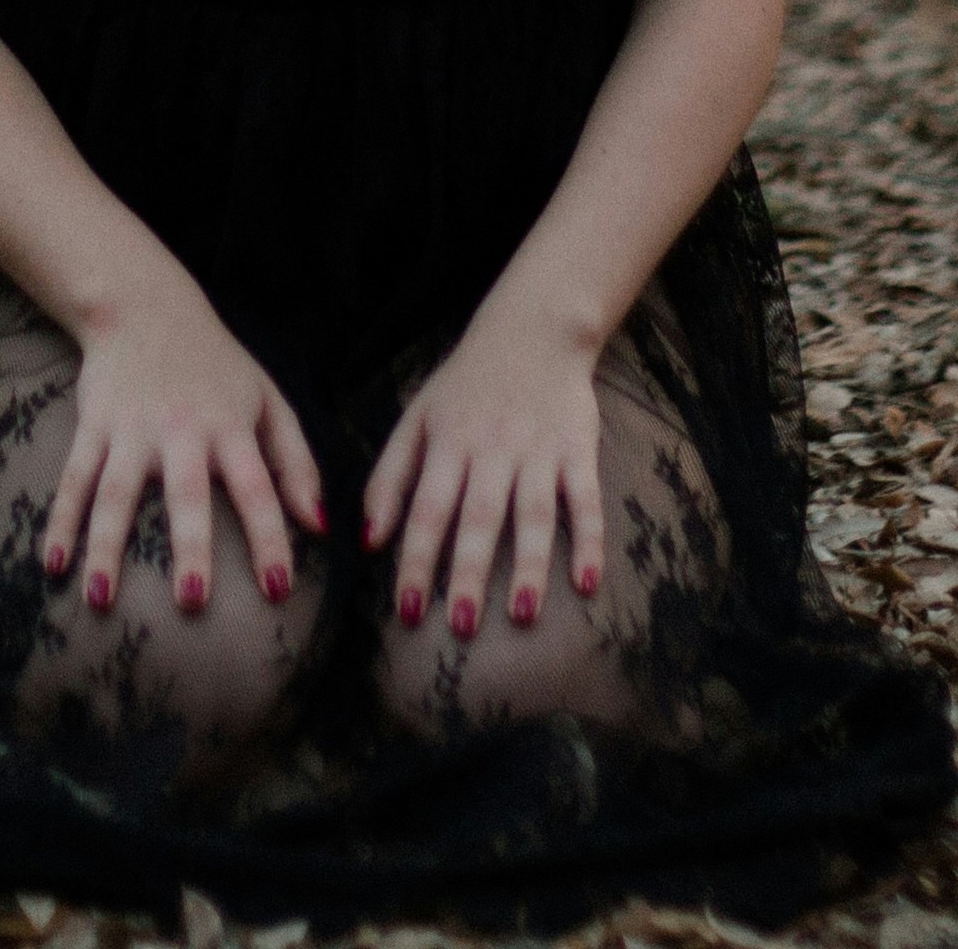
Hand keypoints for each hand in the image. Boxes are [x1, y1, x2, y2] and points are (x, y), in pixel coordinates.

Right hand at [51, 288, 324, 624]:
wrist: (146, 307)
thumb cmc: (217, 367)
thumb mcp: (268, 400)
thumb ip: (297, 462)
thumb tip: (321, 527)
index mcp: (231, 426)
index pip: (259, 488)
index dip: (270, 538)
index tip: (279, 589)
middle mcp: (182, 429)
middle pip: (187, 495)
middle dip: (190, 547)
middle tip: (192, 601)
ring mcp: (133, 428)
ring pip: (117, 494)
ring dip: (106, 547)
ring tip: (99, 600)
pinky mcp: (94, 425)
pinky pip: (75, 479)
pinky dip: (60, 522)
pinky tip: (53, 565)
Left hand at [365, 305, 604, 639]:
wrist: (533, 330)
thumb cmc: (465, 386)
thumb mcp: (417, 419)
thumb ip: (388, 478)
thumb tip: (368, 542)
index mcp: (448, 443)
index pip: (427, 510)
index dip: (415, 560)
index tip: (407, 609)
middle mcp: (492, 449)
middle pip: (479, 517)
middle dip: (468, 573)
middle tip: (460, 626)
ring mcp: (538, 450)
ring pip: (533, 514)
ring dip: (528, 565)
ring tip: (521, 614)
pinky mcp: (578, 449)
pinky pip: (585, 499)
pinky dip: (589, 540)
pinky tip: (586, 583)